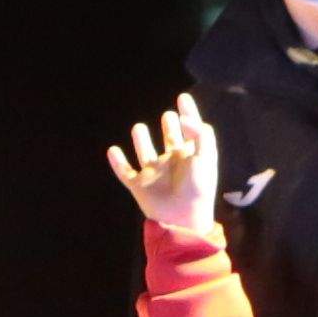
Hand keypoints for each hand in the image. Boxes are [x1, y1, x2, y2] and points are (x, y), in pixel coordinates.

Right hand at [104, 94, 221, 242]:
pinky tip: (112, 150)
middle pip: (170, 140)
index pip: (190, 130)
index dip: (188, 113)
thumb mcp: (205, 157)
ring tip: (138, 128)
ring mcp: (154, 173)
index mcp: (191, 155)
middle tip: (169, 116)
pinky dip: (117, 162)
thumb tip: (183, 119)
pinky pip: (125, 172)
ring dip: (141, 140)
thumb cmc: (198, 189)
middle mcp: (172, 162)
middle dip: (169, 127)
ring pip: (145, 153)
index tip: (183, 97)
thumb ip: (199, 134)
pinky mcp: (139, 185)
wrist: (182, 219)